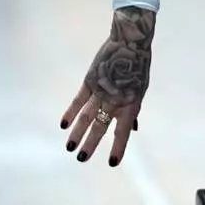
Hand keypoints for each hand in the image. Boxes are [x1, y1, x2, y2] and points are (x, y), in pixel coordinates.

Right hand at [60, 7, 154, 165]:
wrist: (130, 41)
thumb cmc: (138, 68)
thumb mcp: (141, 91)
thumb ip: (134, 111)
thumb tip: (132, 130)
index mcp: (131, 103)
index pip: (123, 131)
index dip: (118, 147)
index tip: (112, 163)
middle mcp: (115, 99)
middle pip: (100, 126)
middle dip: (91, 144)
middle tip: (82, 158)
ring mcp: (101, 90)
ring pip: (86, 116)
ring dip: (77, 133)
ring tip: (69, 147)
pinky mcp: (89, 80)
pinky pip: (78, 100)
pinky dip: (70, 113)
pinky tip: (63, 125)